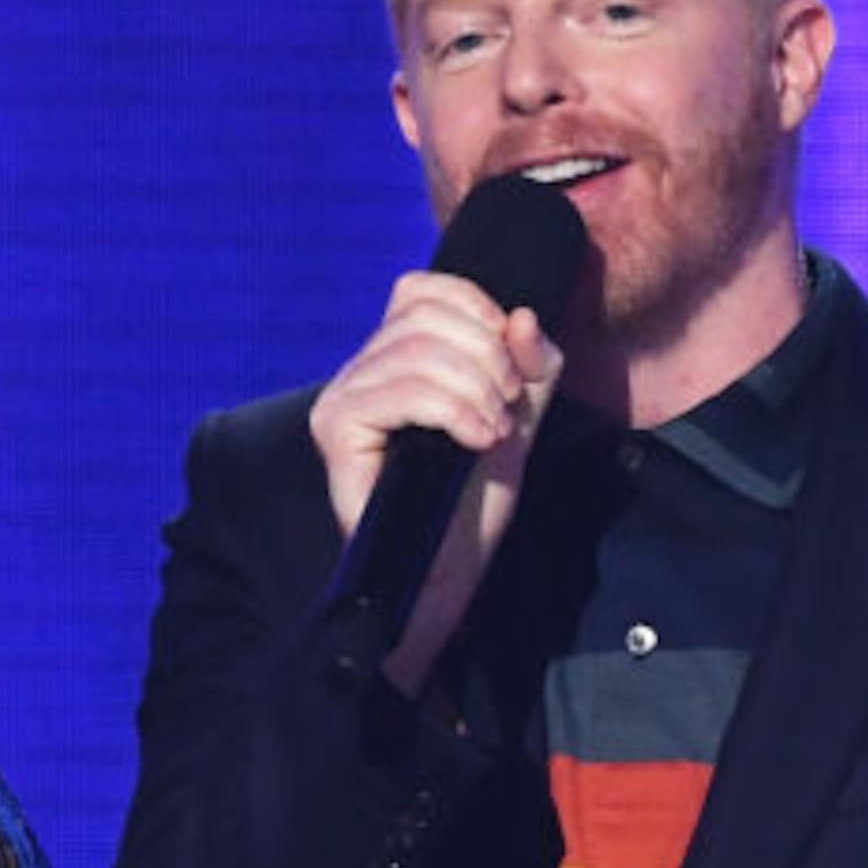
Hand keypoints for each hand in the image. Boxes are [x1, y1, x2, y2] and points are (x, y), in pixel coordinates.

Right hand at [305, 270, 563, 690]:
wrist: (445, 577)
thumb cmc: (471, 504)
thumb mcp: (520, 417)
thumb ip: (531, 364)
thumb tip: (521, 317)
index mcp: (394, 358)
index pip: (425, 290)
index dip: (478, 311)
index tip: (511, 369)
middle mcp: (359, 371)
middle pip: (427, 314)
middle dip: (489, 357)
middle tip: (507, 409)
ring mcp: (341, 397)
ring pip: (420, 350)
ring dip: (478, 390)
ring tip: (492, 433)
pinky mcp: (337, 429)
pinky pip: (402, 389)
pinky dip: (454, 409)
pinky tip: (476, 441)